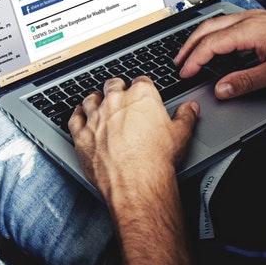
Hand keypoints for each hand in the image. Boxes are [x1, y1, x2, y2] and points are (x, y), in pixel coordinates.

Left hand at [68, 76, 198, 202]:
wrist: (136, 182)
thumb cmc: (157, 159)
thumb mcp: (181, 135)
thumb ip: (185, 117)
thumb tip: (190, 108)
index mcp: (141, 97)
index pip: (140, 82)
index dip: (142, 87)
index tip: (142, 91)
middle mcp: (115, 102)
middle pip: (113, 86)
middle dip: (117, 88)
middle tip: (120, 94)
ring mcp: (96, 118)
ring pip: (91, 99)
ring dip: (95, 99)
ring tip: (98, 102)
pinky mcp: (82, 135)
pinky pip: (74, 119)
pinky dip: (77, 115)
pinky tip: (79, 115)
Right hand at [173, 9, 265, 99]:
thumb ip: (246, 82)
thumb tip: (221, 90)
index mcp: (249, 31)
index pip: (210, 45)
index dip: (194, 61)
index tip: (185, 74)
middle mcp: (248, 19)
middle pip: (207, 29)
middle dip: (188, 46)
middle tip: (178, 64)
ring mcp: (254, 17)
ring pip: (216, 23)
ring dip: (199, 39)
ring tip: (190, 54)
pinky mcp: (260, 19)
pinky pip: (227, 23)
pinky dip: (213, 35)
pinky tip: (215, 45)